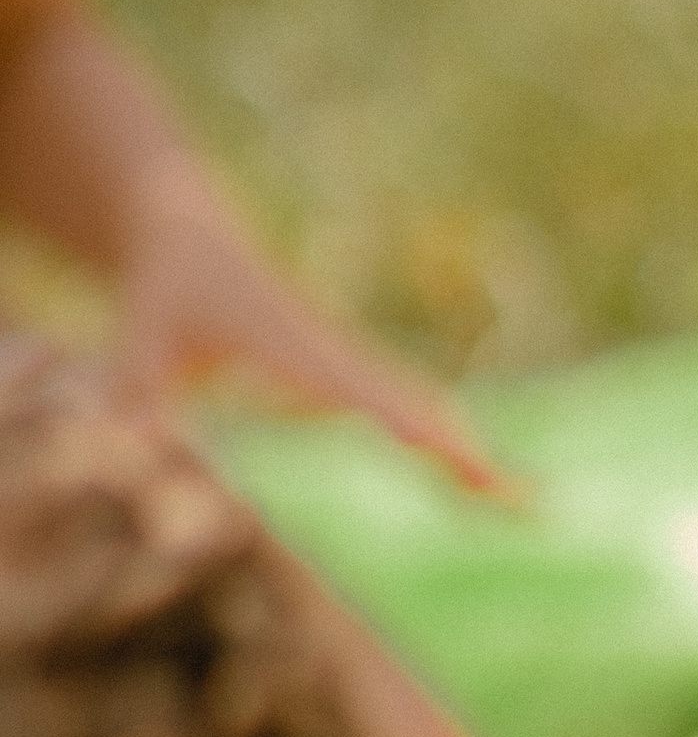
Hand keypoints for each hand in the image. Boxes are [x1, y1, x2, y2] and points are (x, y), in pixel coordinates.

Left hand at [111, 165, 505, 494]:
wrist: (188, 232)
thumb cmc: (165, 282)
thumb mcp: (142, 325)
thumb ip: (135, 378)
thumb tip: (127, 432)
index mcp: (300, 349)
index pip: (374, 399)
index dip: (421, 432)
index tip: (469, 461)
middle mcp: (337, 357)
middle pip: (421, 408)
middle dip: (471, 455)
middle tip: (531, 504)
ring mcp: (345, 363)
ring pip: (422, 408)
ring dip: (468, 453)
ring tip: (524, 501)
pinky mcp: (340, 371)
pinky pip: (403, 409)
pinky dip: (442, 440)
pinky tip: (466, 473)